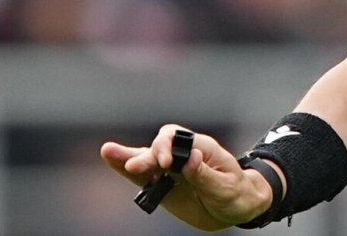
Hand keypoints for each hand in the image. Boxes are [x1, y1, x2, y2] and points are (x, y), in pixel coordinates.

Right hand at [100, 125, 273, 230]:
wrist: (237, 208)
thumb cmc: (237, 193)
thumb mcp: (225, 186)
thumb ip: (205, 174)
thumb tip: (190, 158)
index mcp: (201, 149)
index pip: (178, 138)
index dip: (167, 146)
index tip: (165, 163)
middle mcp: (183, 155)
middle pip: (158, 147)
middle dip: (145, 156)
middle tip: (134, 167)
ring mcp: (171, 170)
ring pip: (146, 160)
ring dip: (127, 158)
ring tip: (108, 153)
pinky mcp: (164, 185)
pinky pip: (143, 178)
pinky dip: (127, 171)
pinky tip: (114, 162)